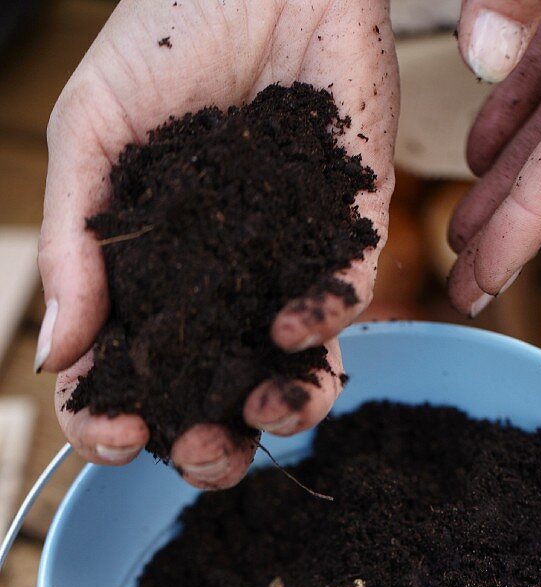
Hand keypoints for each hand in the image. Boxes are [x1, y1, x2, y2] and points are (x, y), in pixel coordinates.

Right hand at [39, 0, 397, 487]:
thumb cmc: (161, 35)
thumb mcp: (91, 137)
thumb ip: (72, 246)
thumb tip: (56, 357)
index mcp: (147, 276)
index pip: (127, 373)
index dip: (114, 420)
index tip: (115, 436)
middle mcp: (217, 286)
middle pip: (215, 398)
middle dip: (211, 446)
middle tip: (204, 455)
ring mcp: (284, 263)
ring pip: (291, 370)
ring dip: (283, 412)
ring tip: (266, 413)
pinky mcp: (348, 226)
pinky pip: (344, 297)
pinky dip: (323, 324)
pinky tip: (296, 328)